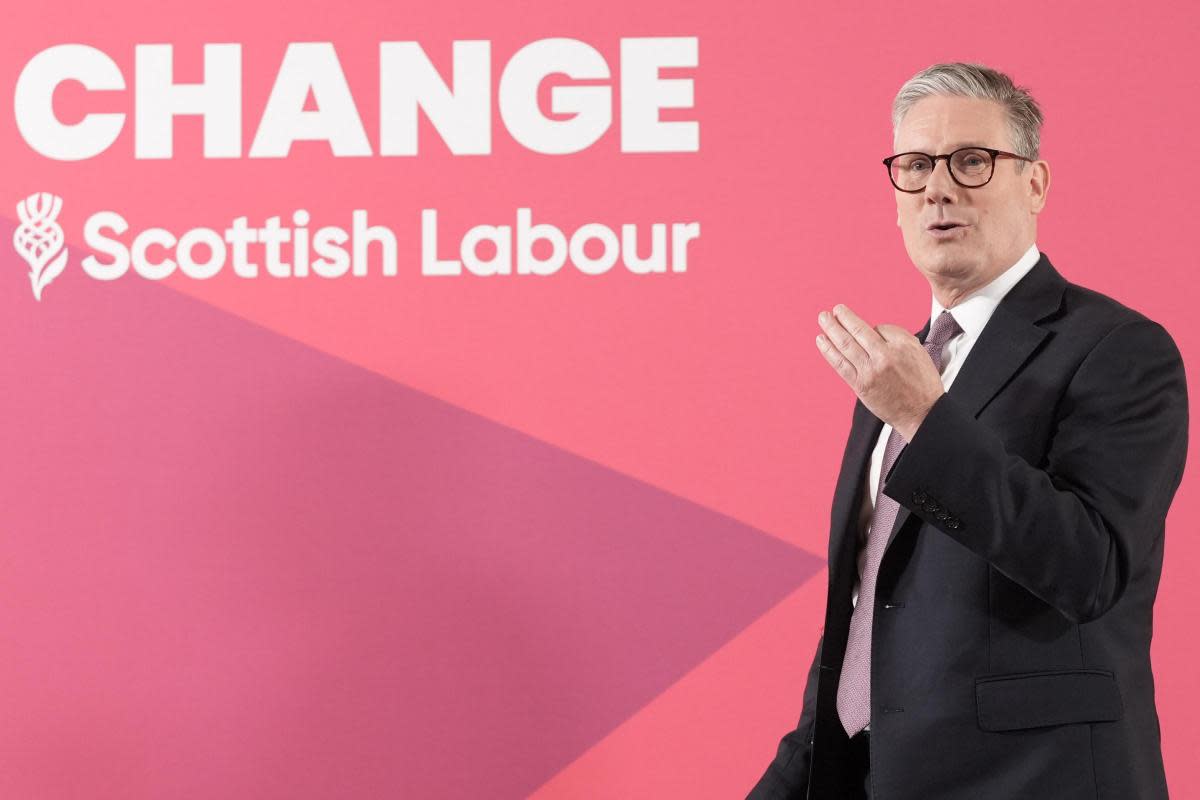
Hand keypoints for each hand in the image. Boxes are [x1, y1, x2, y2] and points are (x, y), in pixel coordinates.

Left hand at [815, 303, 944, 440]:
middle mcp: (885, 356)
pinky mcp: (860, 385)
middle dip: (842, 318)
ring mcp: (870, 371)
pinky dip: (828, 351)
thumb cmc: (921, 383)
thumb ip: (898, 338)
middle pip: (858, 331)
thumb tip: (874, 331)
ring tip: (822, 318)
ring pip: (845, 345)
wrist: (922, 413)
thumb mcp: (919, 352)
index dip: (873, 329)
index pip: (880, 328)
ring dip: (831, 329)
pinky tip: (821, 340)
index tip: (870, 332)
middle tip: (833, 310)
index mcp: (902, 346)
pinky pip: (840, 364)